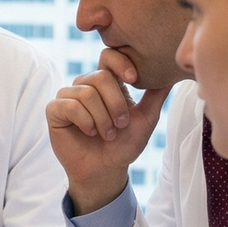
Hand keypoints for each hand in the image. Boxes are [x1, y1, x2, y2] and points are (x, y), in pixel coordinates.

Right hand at [47, 47, 170, 213]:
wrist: (106, 170)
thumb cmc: (125, 145)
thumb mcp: (146, 118)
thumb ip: (156, 95)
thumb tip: (173, 73)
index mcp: (107, 82)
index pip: (108, 56)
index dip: (120, 63)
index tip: (134, 79)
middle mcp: (85, 85)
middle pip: (100, 76)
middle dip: (116, 104)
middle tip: (121, 125)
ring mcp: (68, 96)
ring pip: (86, 93)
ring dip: (102, 118)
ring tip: (107, 134)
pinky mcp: (54, 110)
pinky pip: (70, 106)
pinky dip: (86, 122)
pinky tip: (90, 132)